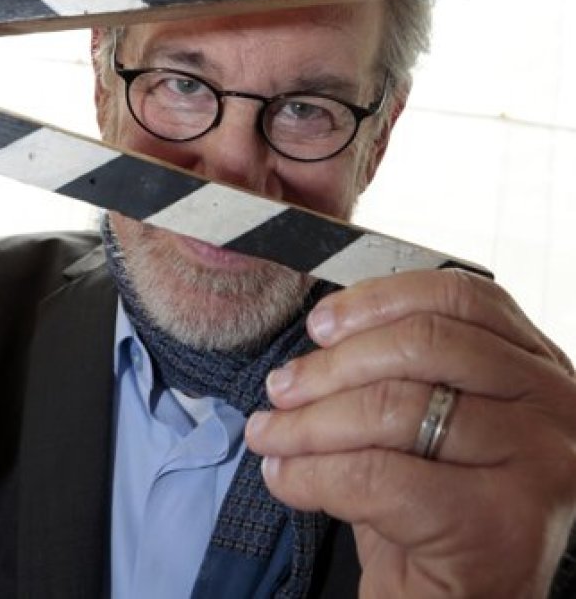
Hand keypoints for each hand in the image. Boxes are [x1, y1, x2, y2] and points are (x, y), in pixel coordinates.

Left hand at [245, 270, 575, 597]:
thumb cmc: (439, 509)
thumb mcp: (432, 417)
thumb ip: (400, 362)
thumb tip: (322, 328)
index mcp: (540, 365)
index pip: (459, 297)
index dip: (378, 300)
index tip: (320, 323)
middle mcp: (555, 406)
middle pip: (422, 345)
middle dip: (332, 365)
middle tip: (281, 387)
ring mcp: (538, 464)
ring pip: (395, 408)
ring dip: (311, 422)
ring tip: (271, 434)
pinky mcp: (500, 523)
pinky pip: (376, 476)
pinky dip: (313, 474)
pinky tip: (286, 478)